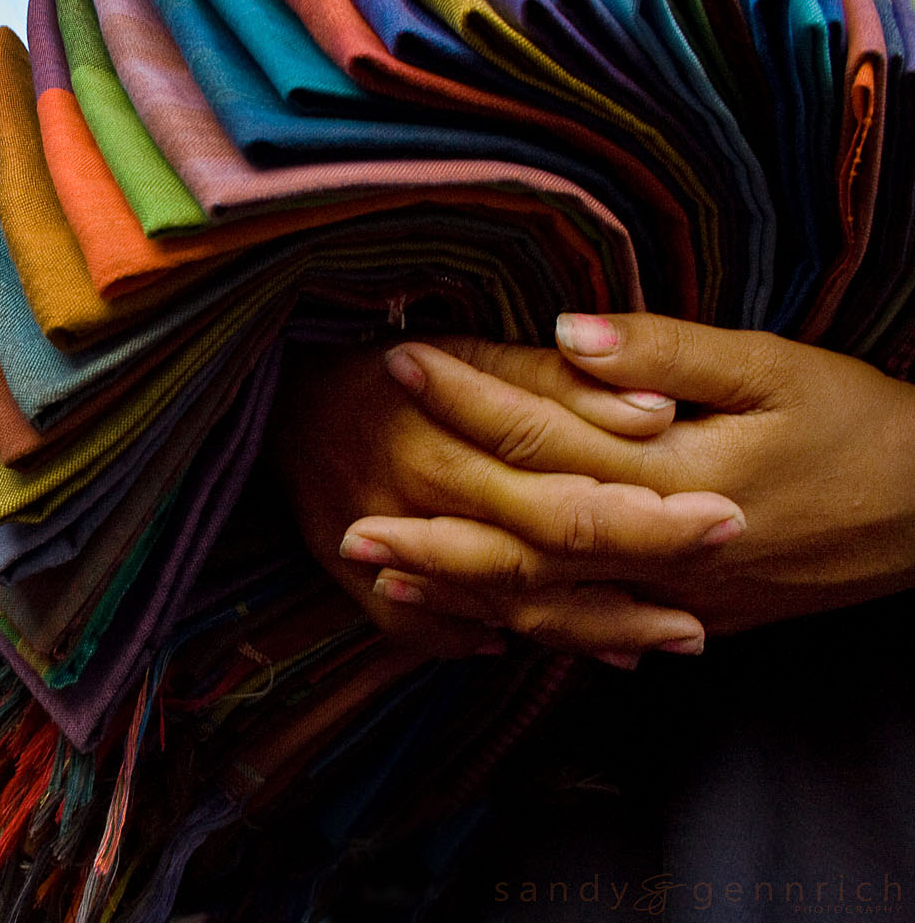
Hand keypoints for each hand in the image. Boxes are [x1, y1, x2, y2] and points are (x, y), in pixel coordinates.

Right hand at [271, 339, 731, 656]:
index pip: (562, 484)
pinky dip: (479, 640)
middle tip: (712, 606)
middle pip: (539, 554)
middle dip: (633, 579)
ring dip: (585, 627)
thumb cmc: (377, 354)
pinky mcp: (345, 576)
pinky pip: (418, 629)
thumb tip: (655, 411)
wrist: (266, 388)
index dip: (647, 511)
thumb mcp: (464, 344)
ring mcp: (377, 544)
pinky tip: (538, 649)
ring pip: (494, 602)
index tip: (726, 519)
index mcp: (443, 429)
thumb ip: (554, 381)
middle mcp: (412, 494)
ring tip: (669, 640)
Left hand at [363, 314, 914, 635]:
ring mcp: (671, 593)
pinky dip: (520, 628)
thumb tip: (567, 334)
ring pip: (543, 602)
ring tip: (381, 578)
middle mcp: (657, 547)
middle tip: (345, 519)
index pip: (540, 437)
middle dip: (429, 529)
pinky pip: (585, 632)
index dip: (465, 397)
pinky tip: (472, 625)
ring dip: (456, 591)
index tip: (400, 363)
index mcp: (670, 474)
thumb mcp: (773, 368)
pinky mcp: (688, 612)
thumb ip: (666, 353)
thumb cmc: (860, 427)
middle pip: (519, 542)